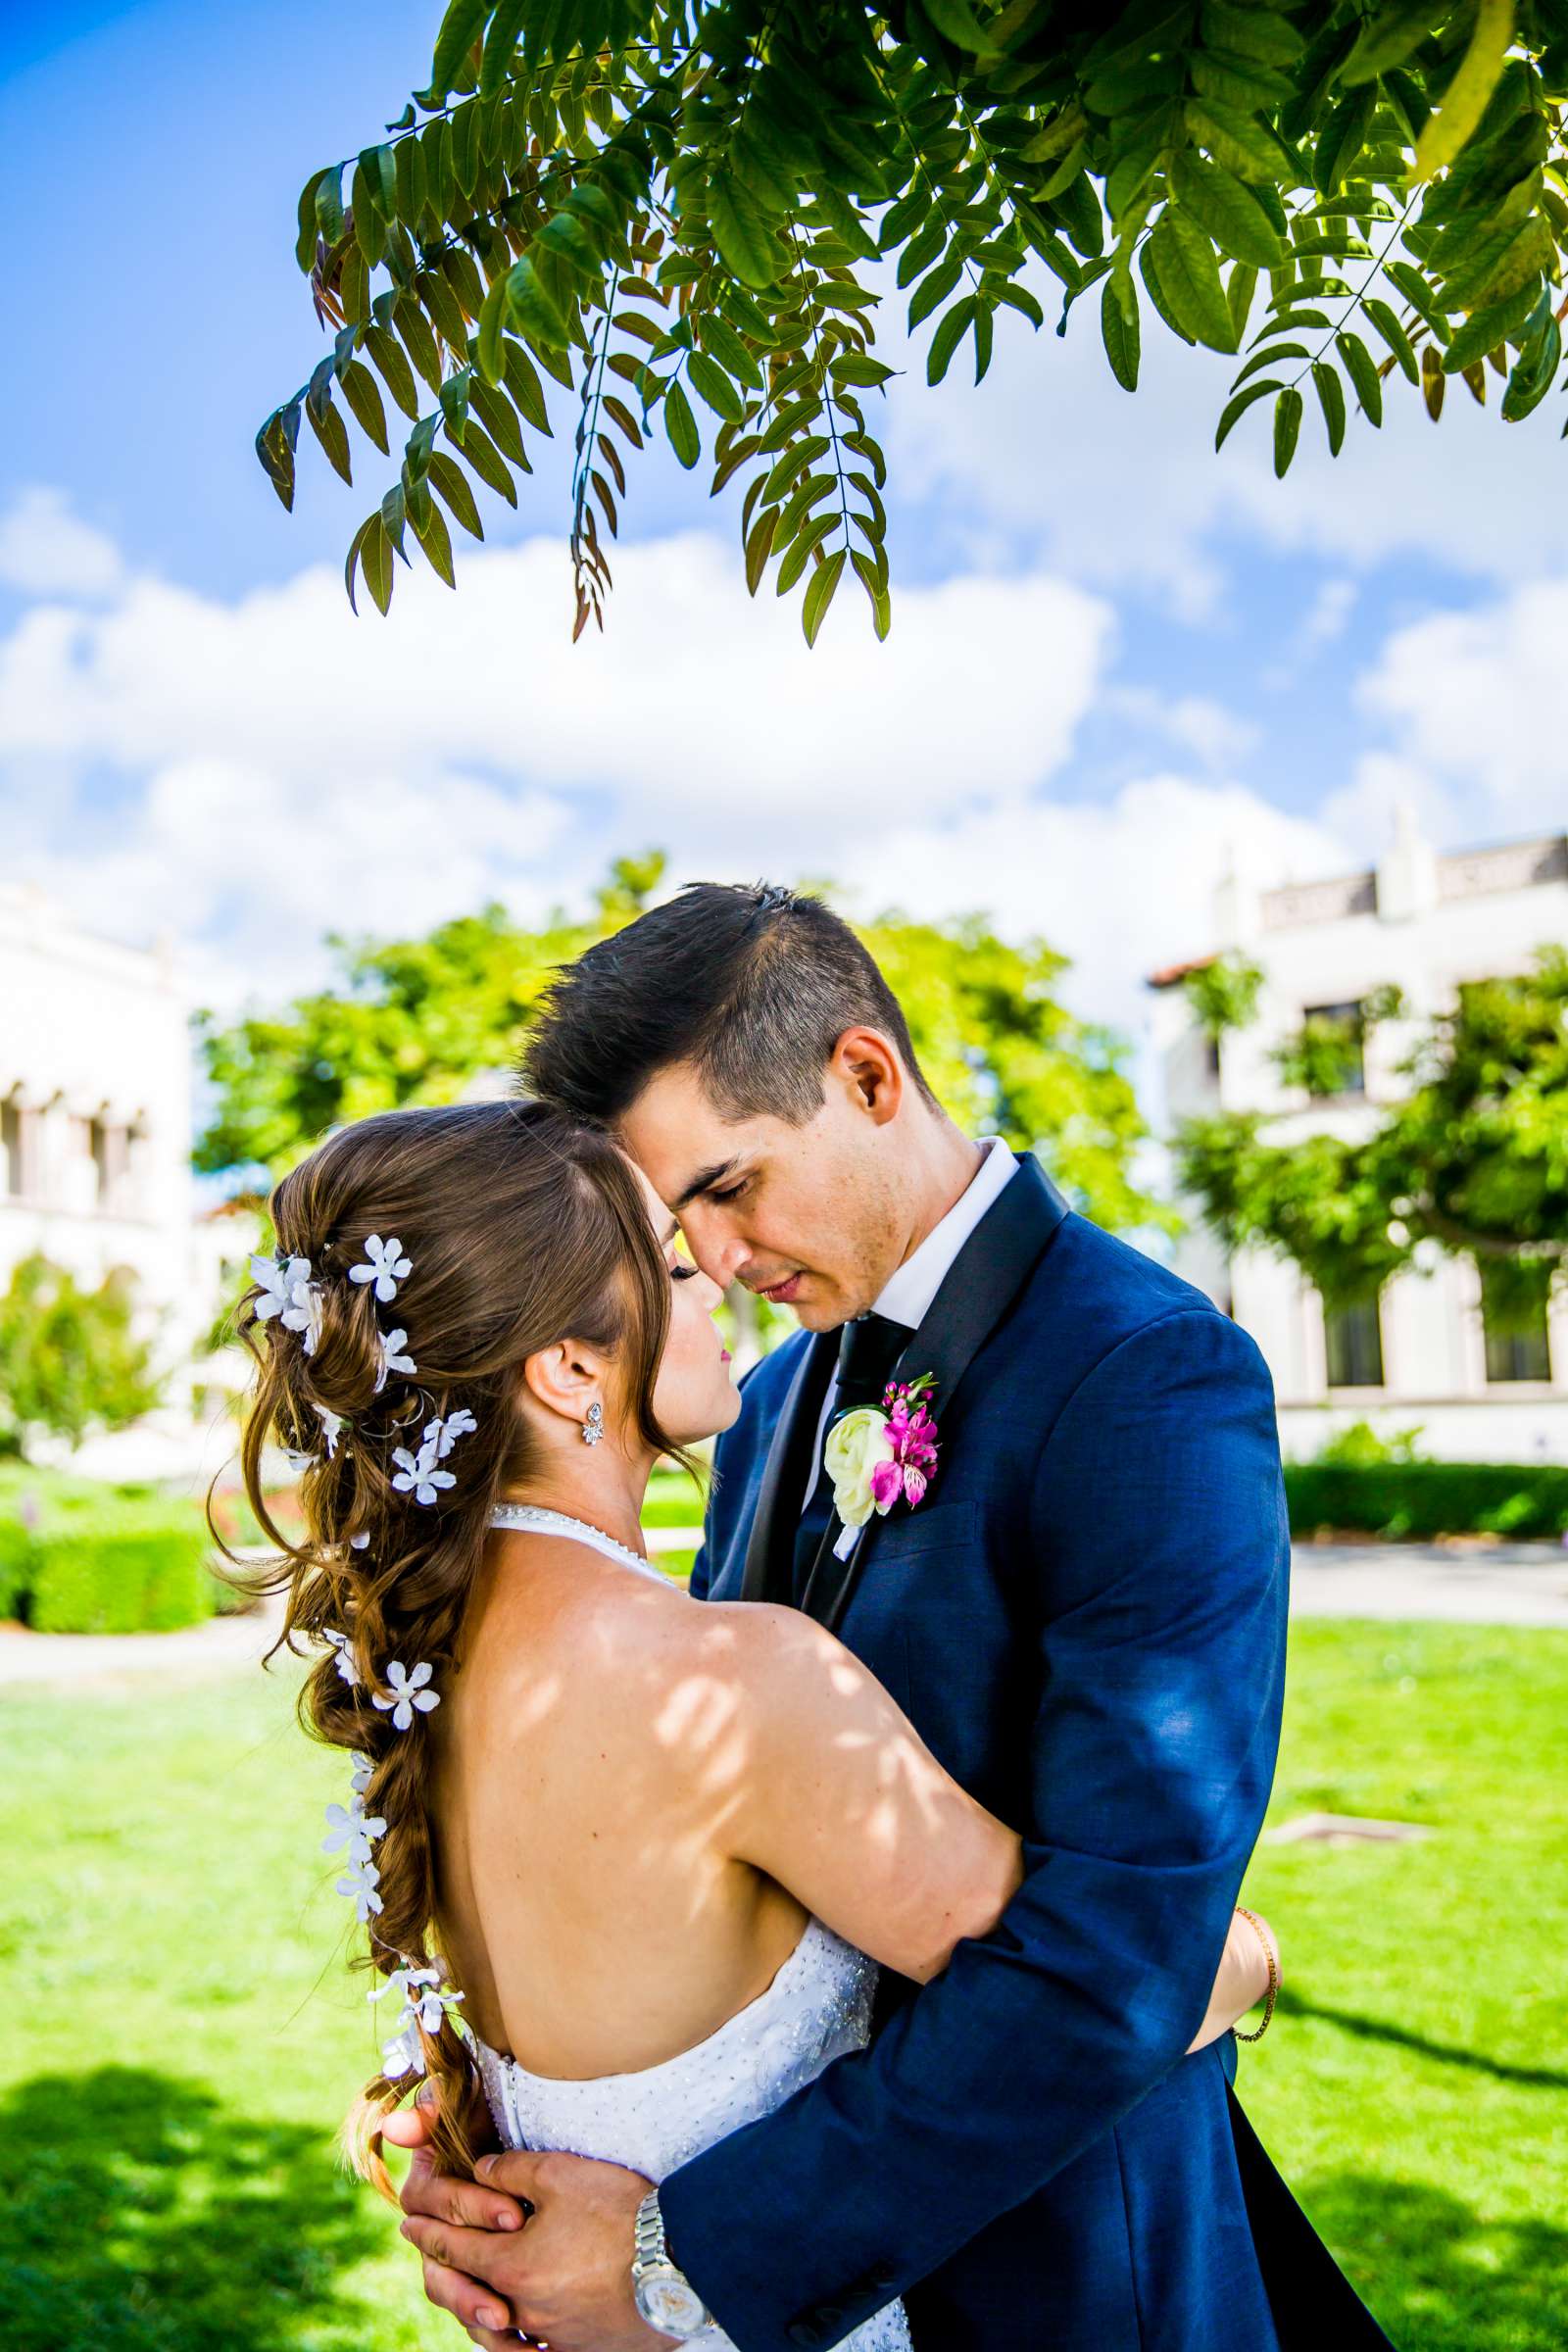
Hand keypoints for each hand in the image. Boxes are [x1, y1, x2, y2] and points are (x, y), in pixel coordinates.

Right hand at [385, 2094, 528, 2345]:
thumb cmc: (497, 2120)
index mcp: (427, 2192)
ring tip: (508, 2329)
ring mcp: (455, 2261)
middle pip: (437, 2271)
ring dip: (476, 2317)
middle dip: (469, 2289)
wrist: (534, 2143)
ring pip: (452, 2300)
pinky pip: (478, 2323)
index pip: (432, 2205)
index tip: (514, 2215)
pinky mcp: (481, 2283)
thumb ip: (432, 2111)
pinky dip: (497, 2338)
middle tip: (504, 2307)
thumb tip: (396, 2125)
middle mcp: (434, 2231)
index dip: (469, 2209)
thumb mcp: (472, 2108)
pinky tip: (526, 2348)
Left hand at [399, 2137, 673, 2351]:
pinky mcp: (578, 2349)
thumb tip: (478, 2169)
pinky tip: (517, 2328)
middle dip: (443, 2269)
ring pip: (496, 2330)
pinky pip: (532, 2351)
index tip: (409, 2222)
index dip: (427, 2230)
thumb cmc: (620, 2213)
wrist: (679, 2264)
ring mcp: (551, 2336)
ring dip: (475, 2308)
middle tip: (428, 2257)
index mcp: (511, 2263)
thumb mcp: (562, 2173)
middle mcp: (522, 2308)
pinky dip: (516, 2339)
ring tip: (468, 2296)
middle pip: (467, 2292)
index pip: (454, 2246)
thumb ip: (511, 2170)